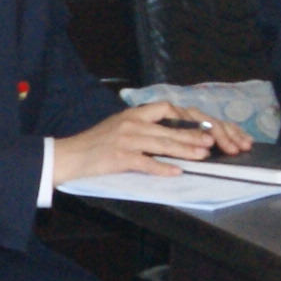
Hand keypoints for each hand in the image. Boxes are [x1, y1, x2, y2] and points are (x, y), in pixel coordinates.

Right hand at [50, 102, 243, 185]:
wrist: (69, 155)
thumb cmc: (95, 144)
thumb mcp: (119, 127)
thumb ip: (142, 127)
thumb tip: (169, 133)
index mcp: (132, 114)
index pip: (165, 108)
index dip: (185, 116)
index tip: (201, 125)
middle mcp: (131, 123)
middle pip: (169, 127)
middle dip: (192, 134)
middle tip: (210, 141)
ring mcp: (125, 139)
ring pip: (161, 144)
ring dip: (184, 150)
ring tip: (202, 155)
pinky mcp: (119, 157)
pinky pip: (145, 163)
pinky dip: (162, 168)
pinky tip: (176, 172)